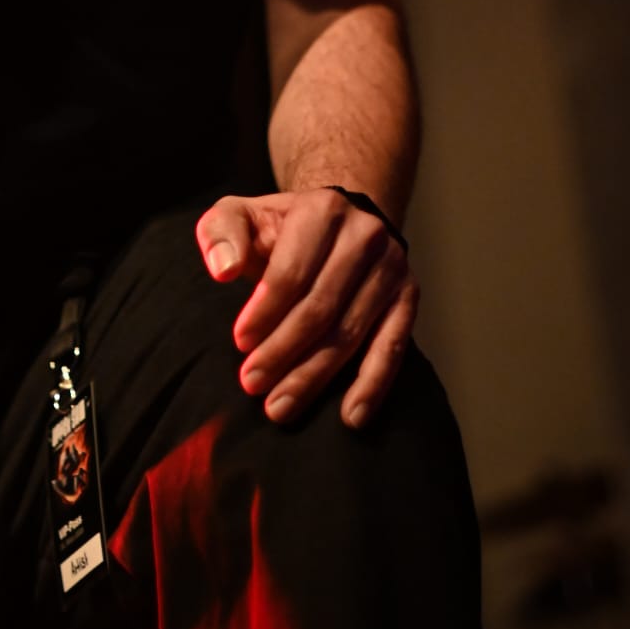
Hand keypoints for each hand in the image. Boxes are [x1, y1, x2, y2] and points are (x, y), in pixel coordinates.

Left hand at [195, 187, 418, 427]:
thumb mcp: (241, 214)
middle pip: (321, 307)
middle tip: (252, 384)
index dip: (266, 312)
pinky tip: (351, 416)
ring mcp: (391, 268)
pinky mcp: (408, 297)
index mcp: (322, 212)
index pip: (293, 271)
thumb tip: (224, 270)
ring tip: (281, 407)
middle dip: (283, 351)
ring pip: (351, 332)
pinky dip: (373, 385)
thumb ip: (221, 234)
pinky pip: (392, 347)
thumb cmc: (280, 226)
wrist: (340, 219)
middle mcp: (365, 236)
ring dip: (315, 376)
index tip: (240, 343)